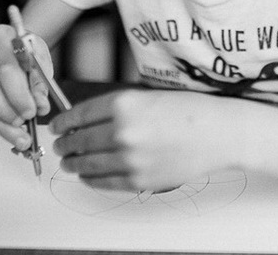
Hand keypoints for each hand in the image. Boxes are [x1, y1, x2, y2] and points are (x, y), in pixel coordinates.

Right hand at [0, 24, 51, 149]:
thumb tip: (41, 107)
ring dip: (0, 121)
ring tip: (20, 136)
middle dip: (6, 108)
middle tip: (23, 123)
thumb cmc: (28, 52)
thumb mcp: (41, 61)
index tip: (32, 111)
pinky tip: (10, 132)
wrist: (15, 45)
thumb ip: (41, 83)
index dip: (18, 93)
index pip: (6, 67)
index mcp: (0, 35)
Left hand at [50, 90, 235, 191]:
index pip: (79, 115)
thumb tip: (85, 120)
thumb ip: (117, 107)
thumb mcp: (149, 96)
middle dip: (65, 145)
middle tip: (60, 146)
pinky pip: (104, 182)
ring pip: (87, 165)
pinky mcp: (139, 180)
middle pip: (79, 141)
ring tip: (70, 162)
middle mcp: (123, 130)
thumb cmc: (191, 110)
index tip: (57, 126)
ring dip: (73, 164)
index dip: (63, 122)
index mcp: (125, 103)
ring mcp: (130, 158)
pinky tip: (88, 175)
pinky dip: (91, 179)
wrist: (219, 133)